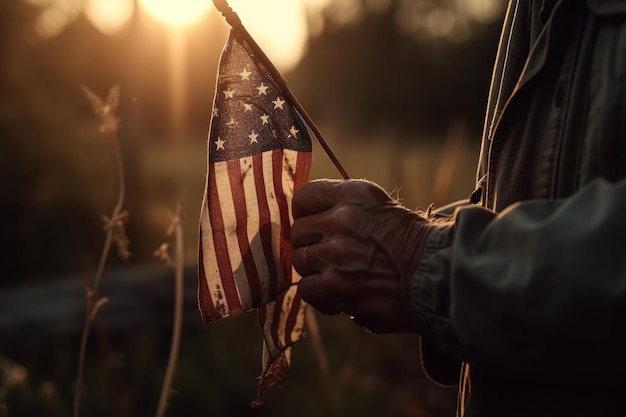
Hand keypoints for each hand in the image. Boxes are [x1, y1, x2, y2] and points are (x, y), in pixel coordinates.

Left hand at [291, 179, 434, 332]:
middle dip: (311, 246)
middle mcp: (341, 218)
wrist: (438, 276)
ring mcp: (335, 252)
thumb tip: (309, 220)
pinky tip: (337, 297)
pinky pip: (306, 288)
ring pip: (300, 261)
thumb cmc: (415, 245)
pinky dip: (319, 296)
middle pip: (298, 232)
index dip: (303, 214)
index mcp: (354, 194)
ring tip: (340, 277)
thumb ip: (345, 209)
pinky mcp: (335, 284)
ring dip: (316, 272)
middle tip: (330, 257)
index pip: (304, 197)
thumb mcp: (381, 208)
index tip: (312, 225)